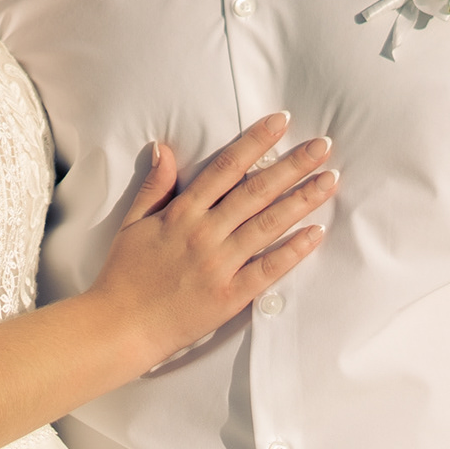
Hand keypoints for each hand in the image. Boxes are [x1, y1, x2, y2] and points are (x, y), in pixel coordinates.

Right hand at [85, 116, 337, 364]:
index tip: (282, 122)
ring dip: (302, 200)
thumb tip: (165, 148)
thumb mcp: (133, 223)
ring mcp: (220, 265)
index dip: (256, 142)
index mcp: (181, 213)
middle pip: (256, 191)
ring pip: (268, 224)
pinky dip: (294, 251)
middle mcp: (204, 233)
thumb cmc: (124, 275)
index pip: (226, 167)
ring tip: (330, 180)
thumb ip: (154, 186)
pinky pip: (269, 269)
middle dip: (293, 165)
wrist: (119, 326)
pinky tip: (317, 232)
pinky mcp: (230, 296)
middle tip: (323, 145)